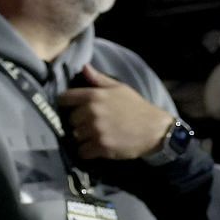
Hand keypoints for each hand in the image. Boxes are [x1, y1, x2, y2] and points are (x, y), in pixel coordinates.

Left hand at [56, 68, 174, 161]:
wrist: (155, 129)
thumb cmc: (136, 107)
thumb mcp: (119, 88)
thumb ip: (99, 79)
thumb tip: (83, 67)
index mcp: (94, 96)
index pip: (65, 98)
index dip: (66, 103)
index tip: (71, 108)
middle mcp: (92, 112)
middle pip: (70, 120)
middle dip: (78, 123)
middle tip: (91, 124)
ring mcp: (96, 130)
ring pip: (75, 136)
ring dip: (82, 138)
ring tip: (95, 136)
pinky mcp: (101, 147)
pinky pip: (82, 152)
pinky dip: (87, 151)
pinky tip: (97, 147)